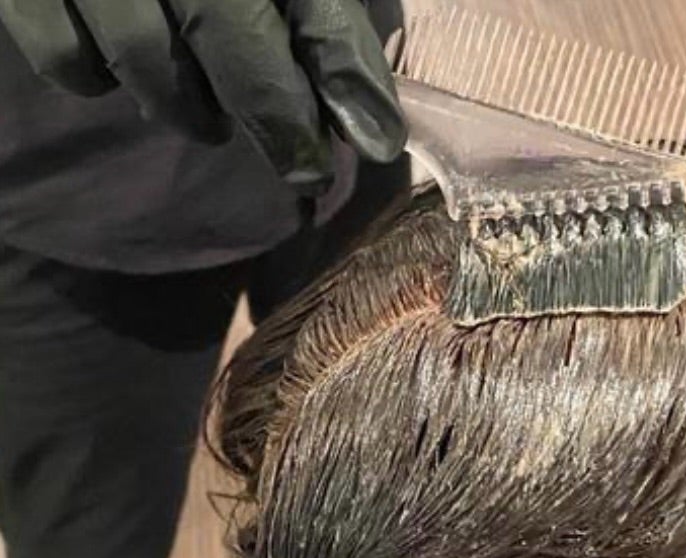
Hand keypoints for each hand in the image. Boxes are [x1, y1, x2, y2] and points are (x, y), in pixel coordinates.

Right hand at [0, 0, 406, 194]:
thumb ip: (314, 10)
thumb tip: (362, 104)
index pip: (313, 5)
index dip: (347, 74)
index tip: (379, 140)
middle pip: (235, 41)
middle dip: (280, 120)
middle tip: (307, 172)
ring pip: (148, 59)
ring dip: (190, 109)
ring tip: (212, 122)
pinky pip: (66, 58)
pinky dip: (97, 79)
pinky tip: (119, 74)